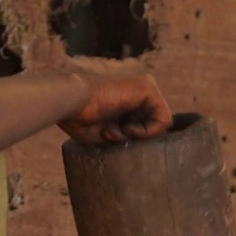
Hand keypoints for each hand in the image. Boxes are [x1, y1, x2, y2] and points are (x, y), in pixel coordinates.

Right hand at [58, 72, 172, 145]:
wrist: (72, 103)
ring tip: (119, 131)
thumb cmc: (81, 121)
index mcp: (130, 102)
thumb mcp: (109, 135)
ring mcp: (146, 88)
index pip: (149, 128)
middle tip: (113, 134)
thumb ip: (130, 139)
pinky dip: (148, 131)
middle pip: (157, 127)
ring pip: (162, 124)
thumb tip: (153, 149)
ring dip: (140, 136)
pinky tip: (127, 128)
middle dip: (136, 138)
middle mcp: (140, 93)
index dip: (133, 141)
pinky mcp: (148, 86)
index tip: (111, 136)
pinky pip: (164, 119)